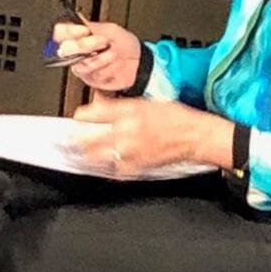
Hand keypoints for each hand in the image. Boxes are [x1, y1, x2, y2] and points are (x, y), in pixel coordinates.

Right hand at [51, 19, 141, 90]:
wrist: (138, 63)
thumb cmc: (126, 45)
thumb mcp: (111, 29)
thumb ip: (92, 27)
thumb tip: (77, 20)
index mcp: (79, 35)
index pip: (61, 31)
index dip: (69, 31)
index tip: (84, 30)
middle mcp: (77, 50)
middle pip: (66, 48)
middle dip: (85, 45)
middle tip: (101, 42)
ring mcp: (82, 64)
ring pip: (79, 62)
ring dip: (99, 57)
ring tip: (112, 53)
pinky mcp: (88, 78)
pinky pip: (89, 73)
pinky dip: (103, 67)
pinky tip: (111, 63)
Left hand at [70, 96, 233, 176]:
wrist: (194, 135)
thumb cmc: (174, 116)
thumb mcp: (144, 101)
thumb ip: (118, 104)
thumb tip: (98, 101)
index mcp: (128, 111)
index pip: (90, 114)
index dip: (80, 117)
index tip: (78, 120)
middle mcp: (126, 131)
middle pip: (87, 139)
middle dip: (78, 138)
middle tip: (75, 137)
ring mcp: (131, 151)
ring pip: (96, 157)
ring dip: (89, 154)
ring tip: (86, 151)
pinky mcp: (137, 167)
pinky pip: (114, 170)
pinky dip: (108, 166)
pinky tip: (107, 162)